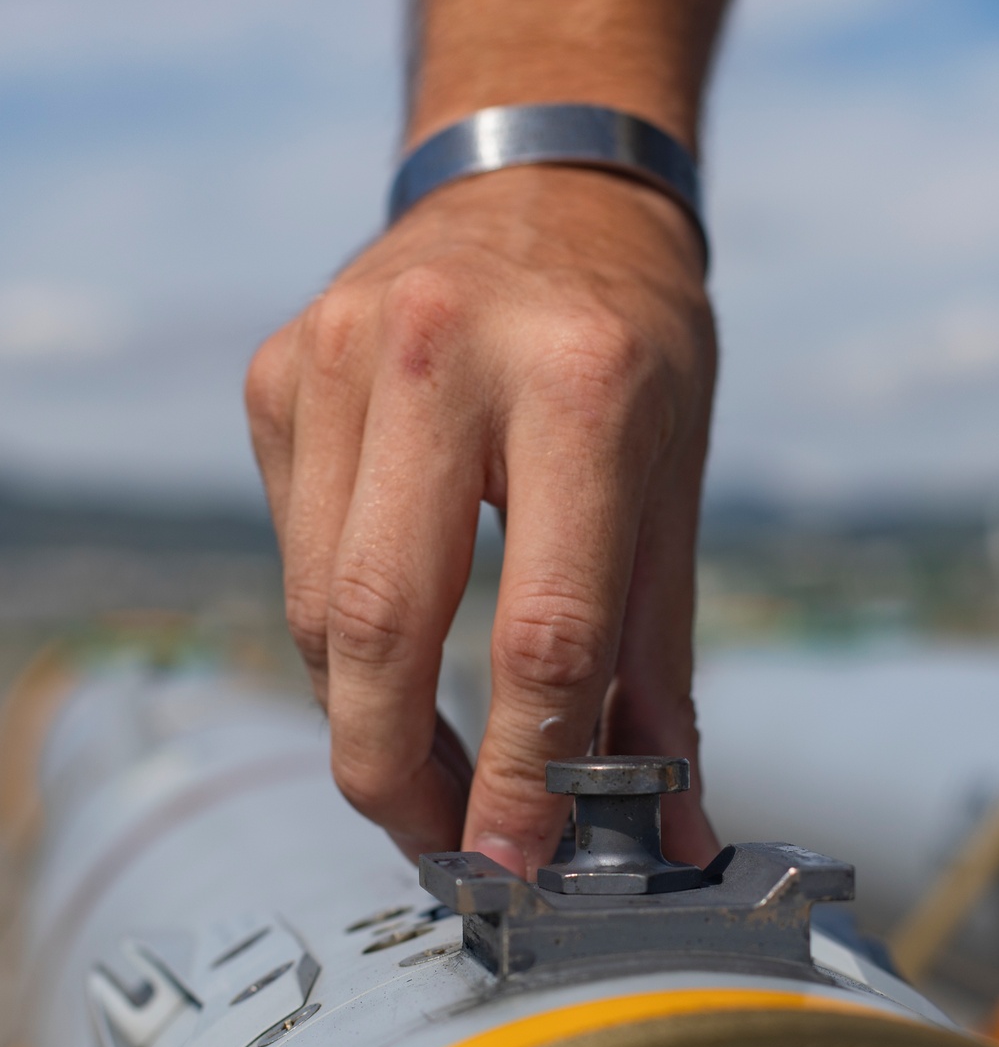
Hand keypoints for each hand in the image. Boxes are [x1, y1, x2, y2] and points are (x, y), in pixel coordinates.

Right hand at [245, 164, 718, 877]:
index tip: (516, 861)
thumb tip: (666, 818)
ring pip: (318, 605)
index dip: (525, 770)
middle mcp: (439, 355)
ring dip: (363, 715)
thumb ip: (657, 662)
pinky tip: (389, 639)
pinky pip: (292, 553)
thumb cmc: (628, 341)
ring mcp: (333, 356)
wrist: (540, 184)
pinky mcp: (276, 374)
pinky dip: (339, 630)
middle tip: (440, 845)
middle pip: (383, 625)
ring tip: (422, 766)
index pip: (540, 628)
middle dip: (399, 772)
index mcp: (579, 385)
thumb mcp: (674, 483)